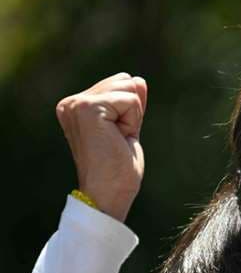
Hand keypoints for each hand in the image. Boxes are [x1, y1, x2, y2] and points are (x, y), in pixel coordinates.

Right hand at [56, 73, 147, 221]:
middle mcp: (71, 102)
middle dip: (132, 112)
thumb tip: (138, 79)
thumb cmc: (118, 168)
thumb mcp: (127, 128)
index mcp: (76, 106)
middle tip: (117, 140)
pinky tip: (117, 139)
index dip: (130, 112)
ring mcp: (76, 104)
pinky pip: (130, 100)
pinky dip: (132, 121)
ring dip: (132, 118)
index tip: (116, 137)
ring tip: (116, 140)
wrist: (109, 193)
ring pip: (128, 89)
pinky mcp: (87, 108)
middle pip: (125, 82)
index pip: (120, 84)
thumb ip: (130, 103)